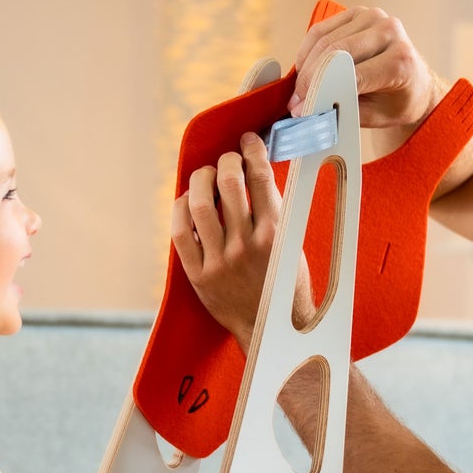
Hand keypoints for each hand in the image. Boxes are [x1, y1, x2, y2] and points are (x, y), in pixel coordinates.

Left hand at [170, 134, 313, 349]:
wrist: (272, 332)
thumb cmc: (284, 284)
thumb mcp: (292, 246)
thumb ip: (278, 211)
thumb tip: (260, 171)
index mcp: (278, 234)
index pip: (262, 177)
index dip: (252, 150)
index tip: (248, 141)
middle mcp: (248, 245)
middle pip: (230, 183)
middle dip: (226, 160)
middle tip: (226, 159)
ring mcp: (221, 261)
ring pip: (201, 204)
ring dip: (200, 179)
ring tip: (204, 176)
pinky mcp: (199, 275)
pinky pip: (180, 232)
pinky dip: (180, 208)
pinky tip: (187, 201)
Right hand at [289, 5, 441, 128]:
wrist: (415, 82)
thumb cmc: (397, 102)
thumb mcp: (376, 116)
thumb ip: (344, 111)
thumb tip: (305, 110)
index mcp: (400, 60)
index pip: (353, 75)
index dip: (323, 93)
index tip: (303, 111)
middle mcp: (389, 32)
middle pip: (336, 53)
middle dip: (309, 80)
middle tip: (295, 102)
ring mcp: (373, 18)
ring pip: (324, 40)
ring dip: (306, 66)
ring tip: (297, 91)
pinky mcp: (357, 13)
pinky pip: (322, 30)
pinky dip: (307, 51)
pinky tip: (303, 69)